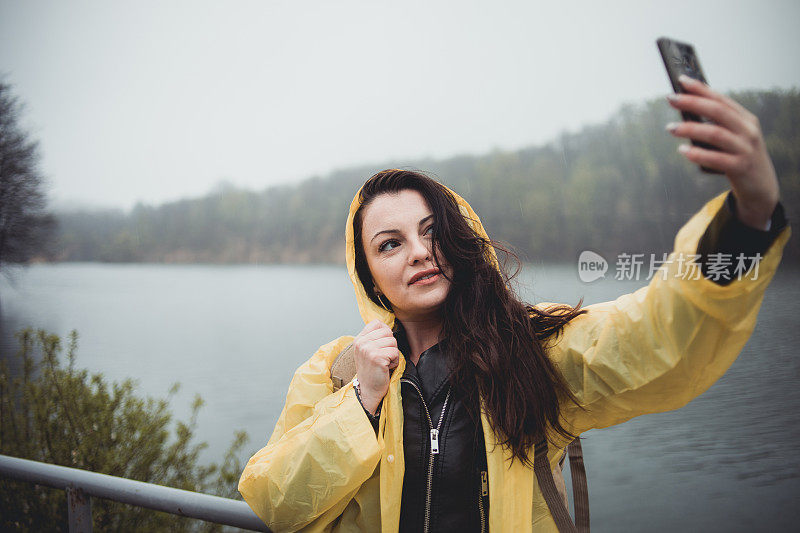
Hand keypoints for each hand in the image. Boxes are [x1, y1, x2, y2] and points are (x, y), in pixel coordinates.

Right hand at [352, 320, 398, 413]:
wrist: (368, 390)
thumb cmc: (371, 371)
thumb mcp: (367, 350)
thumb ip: (374, 338)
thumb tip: (388, 326)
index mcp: (359, 339)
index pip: (377, 323)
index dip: (385, 333)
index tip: (382, 346)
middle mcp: (361, 343)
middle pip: (388, 332)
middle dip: (391, 345)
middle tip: (383, 357)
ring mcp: (368, 350)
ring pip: (393, 342)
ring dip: (393, 354)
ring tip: (384, 362)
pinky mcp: (376, 358)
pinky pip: (395, 352)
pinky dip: (395, 361)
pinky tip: (386, 367)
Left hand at [666, 74, 779, 229]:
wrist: (761, 186)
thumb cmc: (740, 157)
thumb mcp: (734, 137)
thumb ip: (716, 125)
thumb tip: (686, 112)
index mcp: (745, 119)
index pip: (720, 99)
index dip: (700, 89)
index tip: (681, 80)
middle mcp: (748, 130)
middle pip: (718, 111)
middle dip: (693, 103)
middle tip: (671, 99)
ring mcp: (746, 149)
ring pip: (716, 133)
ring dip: (690, 129)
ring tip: (670, 128)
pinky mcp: (741, 167)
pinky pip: (717, 159)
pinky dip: (698, 154)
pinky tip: (683, 151)